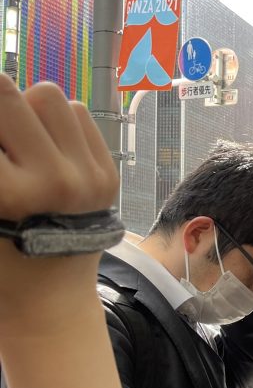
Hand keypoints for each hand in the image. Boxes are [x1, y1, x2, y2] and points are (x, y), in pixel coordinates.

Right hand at [0, 77, 118, 333]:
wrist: (48, 295)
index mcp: (7, 193)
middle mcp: (53, 181)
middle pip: (7, 92)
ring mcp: (88, 177)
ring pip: (49, 96)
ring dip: (26, 109)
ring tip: (18, 141)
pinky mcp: (108, 174)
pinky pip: (78, 115)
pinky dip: (56, 123)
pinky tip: (44, 149)